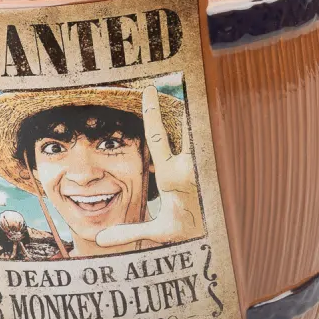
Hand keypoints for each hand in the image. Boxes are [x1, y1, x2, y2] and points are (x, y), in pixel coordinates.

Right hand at [95, 86, 203, 249]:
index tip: (150, 89)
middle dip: (178, 103)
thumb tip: (101, 240)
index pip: (157, 137)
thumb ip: (129, 232)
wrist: (217, 238)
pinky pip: (205, 139)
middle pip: (184, 123)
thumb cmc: (186, 232)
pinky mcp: (214, 165)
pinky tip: (198, 117)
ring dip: (191, 113)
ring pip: (198, 129)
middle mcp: (190, 164)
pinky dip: (200, 126)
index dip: (152, 112)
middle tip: (176, 78)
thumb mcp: (158, 232)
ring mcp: (204, 163)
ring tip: (187, 93)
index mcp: (171, 176)